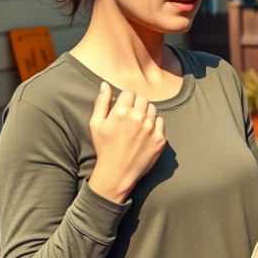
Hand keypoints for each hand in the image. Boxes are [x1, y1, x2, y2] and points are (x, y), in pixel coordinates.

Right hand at [87, 82, 165, 202]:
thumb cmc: (104, 148)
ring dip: (146, 114)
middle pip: (143, 99)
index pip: (130, 92)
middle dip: (136, 105)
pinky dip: (155, 125)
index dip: (125, 99)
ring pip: (153, 109)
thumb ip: (101, 102)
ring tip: (137, 126)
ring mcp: (152, 128)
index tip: (123, 108)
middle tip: (130, 117)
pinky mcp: (161, 139)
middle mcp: (139, 118)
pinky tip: (145, 134)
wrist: (117, 173)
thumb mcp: (96, 125)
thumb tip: (105, 84)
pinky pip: (161, 122)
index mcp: (122, 112)